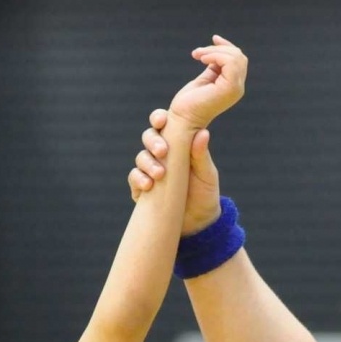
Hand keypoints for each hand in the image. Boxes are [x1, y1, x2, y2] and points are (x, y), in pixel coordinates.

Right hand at [131, 109, 221, 234]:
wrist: (200, 222)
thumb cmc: (205, 193)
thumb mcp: (207, 174)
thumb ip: (201, 155)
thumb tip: (203, 132)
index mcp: (176, 144)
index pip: (163, 125)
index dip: (159, 118)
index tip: (161, 120)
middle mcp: (161, 155)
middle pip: (148, 138)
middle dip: (152, 141)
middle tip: (162, 151)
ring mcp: (150, 171)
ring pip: (140, 158)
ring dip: (147, 163)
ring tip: (160, 174)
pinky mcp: (142, 189)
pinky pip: (134, 179)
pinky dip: (138, 180)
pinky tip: (148, 185)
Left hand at [168, 35, 246, 131]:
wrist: (183, 119)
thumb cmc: (189, 101)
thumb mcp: (205, 78)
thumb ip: (214, 66)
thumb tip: (216, 49)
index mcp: (233, 85)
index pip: (239, 59)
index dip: (227, 46)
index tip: (213, 39)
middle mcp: (238, 87)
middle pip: (239, 56)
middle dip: (219, 48)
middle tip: (198, 53)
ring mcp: (235, 89)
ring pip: (236, 57)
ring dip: (214, 51)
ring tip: (197, 55)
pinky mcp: (229, 89)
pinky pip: (230, 63)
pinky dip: (214, 55)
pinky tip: (201, 59)